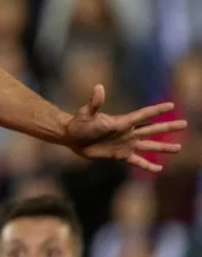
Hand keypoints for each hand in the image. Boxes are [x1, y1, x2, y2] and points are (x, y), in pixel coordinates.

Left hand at [64, 85, 185, 171]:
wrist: (72, 137)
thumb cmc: (78, 123)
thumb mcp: (86, 113)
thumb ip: (94, 103)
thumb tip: (99, 87)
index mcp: (122, 122)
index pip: (143, 115)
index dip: (156, 110)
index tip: (171, 105)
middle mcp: (127, 132)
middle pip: (152, 129)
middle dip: (168, 127)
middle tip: (184, 124)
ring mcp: (126, 144)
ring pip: (149, 145)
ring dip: (163, 147)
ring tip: (178, 148)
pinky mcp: (120, 155)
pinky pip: (137, 161)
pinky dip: (147, 165)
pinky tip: (159, 169)